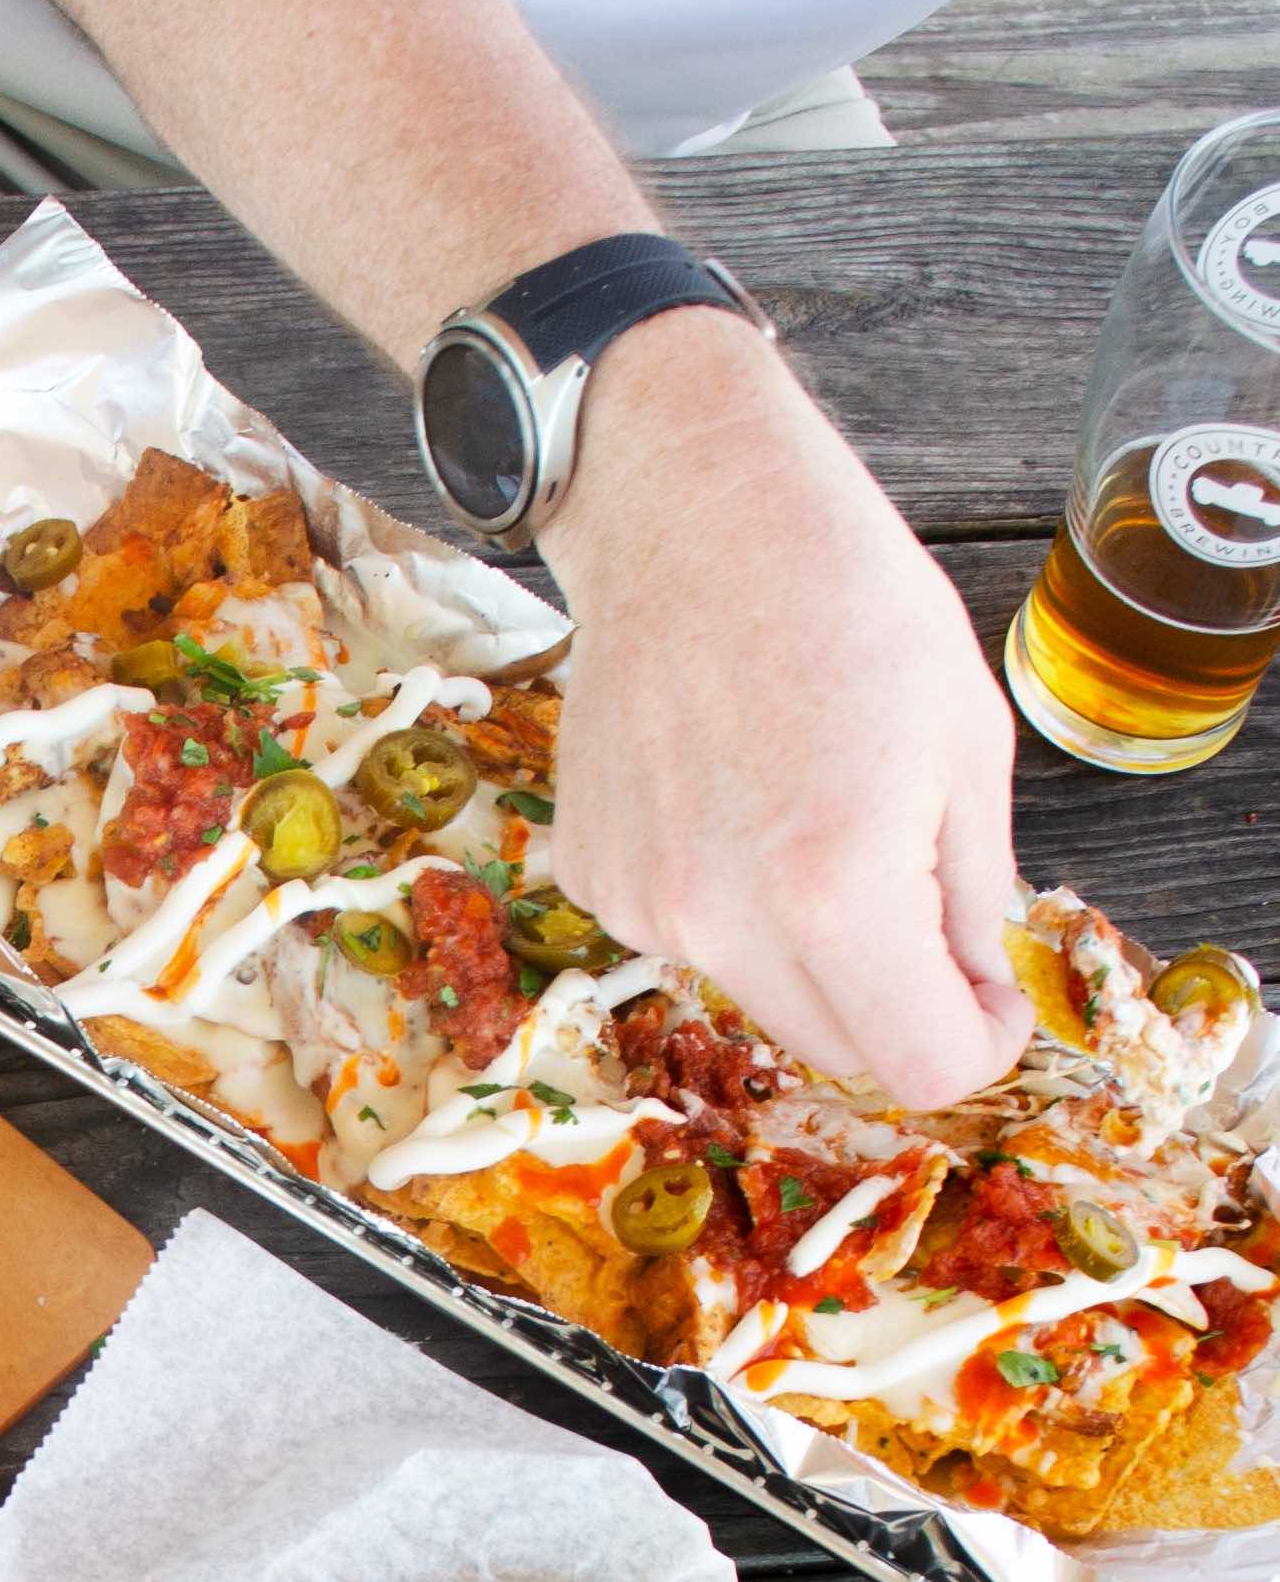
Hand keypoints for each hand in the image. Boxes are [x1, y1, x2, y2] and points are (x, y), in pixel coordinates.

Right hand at [540, 310, 1029, 1109]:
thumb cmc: (846, 598)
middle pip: (838, 1048)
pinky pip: (688, 938)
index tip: (987, 995)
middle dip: (896, 1002)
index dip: (976, 1042)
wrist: (691, 513)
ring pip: (761, 995)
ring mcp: (645, 906)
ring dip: (809, 951)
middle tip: (920, 908)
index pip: (921, 1068)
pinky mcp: (595, 878)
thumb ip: (976, 894)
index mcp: (839, 892)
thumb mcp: (968, 740)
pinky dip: (728, 902)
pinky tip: (733, 797)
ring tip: (813, 820)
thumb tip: (970, 986)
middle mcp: (724, 922)